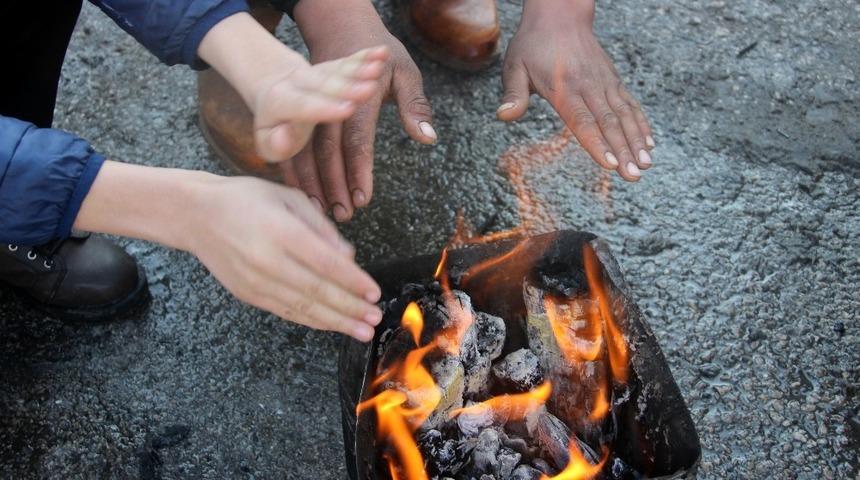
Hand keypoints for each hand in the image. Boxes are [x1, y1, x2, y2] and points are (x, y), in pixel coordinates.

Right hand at [74, 162, 382, 341]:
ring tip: (362, 331)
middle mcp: (266, 260)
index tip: (375, 293)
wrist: (196, 216)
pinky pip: (286, 311)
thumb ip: (321, 227)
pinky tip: (333, 325)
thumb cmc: (247, 199)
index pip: (324, 262)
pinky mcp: (248, 294)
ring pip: (302, 307)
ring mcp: (255, 281)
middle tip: (375, 319)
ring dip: (336, 322)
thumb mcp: (289, 197)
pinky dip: (312, 321)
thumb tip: (349, 258)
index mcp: (279, 230)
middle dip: (350, 308)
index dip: (353, 281)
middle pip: (316, 291)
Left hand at [252, 46, 390, 161]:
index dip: (323, 108)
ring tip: (379, 66)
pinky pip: (349, 61)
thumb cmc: (272, 125)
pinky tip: (382, 53)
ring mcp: (317, 73)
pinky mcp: (332, 67)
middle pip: (324, 84)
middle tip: (370, 89)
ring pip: (339, 69)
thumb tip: (284, 140)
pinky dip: (365, 56)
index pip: (302, 105)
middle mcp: (298, 82)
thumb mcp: (263, 140)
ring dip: (360, 69)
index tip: (347, 109)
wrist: (271, 88)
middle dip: (347, 86)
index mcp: (279, 100)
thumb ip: (274, 145)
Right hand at [285, 0, 435, 220]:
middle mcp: (332, 102)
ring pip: (307, 149)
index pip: (357, 139)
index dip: (359, 170)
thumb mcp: (405, 72)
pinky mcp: (303, 110)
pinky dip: (298, 169)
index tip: (362, 197)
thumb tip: (427, 137)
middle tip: (343, 214)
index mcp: (360, 95)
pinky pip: (295, 144)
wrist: (342, 27)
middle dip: (334, 184)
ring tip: (324, 209)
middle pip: (328, 150)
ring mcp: (313, 105)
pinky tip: (306, 192)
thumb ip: (415, 106)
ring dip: (314, 182)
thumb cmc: (382, 55)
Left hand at [498, 2, 653, 180]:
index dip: (597, 144)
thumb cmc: (533, 44)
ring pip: (624, 115)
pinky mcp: (613, 80)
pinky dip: (641, 124)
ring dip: (637, 141)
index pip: (583, 121)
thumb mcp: (515, 66)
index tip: (611, 164)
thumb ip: (513, 94)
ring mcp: (604, 83)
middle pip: (608, 123)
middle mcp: (588, 86)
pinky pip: (630, 105)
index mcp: (563, 88)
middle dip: (623, 151)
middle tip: (633, 175)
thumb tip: (503, 116)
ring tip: (646, 165)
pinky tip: (649, 144)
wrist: (559, 15)